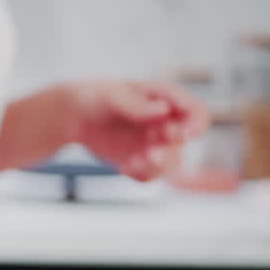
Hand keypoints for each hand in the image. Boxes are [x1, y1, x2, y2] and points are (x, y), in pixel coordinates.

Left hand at [61, 80, 209, 180]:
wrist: (73, 116)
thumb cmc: (94, 96)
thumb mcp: (111, 95)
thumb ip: (136, 103)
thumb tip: (162, 110)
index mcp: (165, 100)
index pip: (195, 112)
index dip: (196, 125)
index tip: (183, 135)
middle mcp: (165, 123)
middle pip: (184, 142)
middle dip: (170, 150)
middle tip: (151, 154)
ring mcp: (153, 143)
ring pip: (171, 163)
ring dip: (157, 167)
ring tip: (134, 164)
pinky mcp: (140, 160)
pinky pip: (150, 175)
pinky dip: (141, 174)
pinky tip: (124, 167)